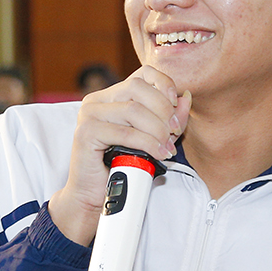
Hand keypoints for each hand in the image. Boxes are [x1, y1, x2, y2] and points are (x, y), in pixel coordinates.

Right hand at [49, 67, 190, 245]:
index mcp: (111, 96)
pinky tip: (159, 153)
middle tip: (175, 132)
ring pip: (133, 110)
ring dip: (158, 129)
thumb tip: (186, 97)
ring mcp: (88, 114)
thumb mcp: (154, 138)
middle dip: (164, 110)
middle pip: (138, 88)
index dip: (163, 84)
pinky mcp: (85, 132)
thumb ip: (170, 118)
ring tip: (167, 147)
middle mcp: (97, 100)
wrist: (95, 196)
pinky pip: (125, 132)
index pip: (142, 74)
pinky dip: (147, 143)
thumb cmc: (122, 167)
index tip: (176, 104)